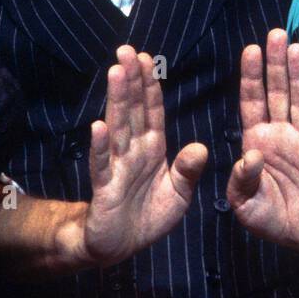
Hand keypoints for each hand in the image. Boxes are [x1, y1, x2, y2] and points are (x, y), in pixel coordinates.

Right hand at [81, 46, 208, 266]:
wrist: (121, 247)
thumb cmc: (149, 216)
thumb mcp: (178, 194)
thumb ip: (187, 170)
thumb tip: (201, 147)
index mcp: (152, 148)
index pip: (151, 110)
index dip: (150, 85)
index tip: (147, 58)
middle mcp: (133, 151)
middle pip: (132, 110)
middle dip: (131, 80)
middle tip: (126, 50)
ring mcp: (117, 167)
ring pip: (117, 128)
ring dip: (117, 101)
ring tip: (115, 73)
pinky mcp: (105, 188)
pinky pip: (103, 165)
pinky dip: (100, 146)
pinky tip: (98, 126)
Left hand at [227, 28, 298, 251]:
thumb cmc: (270, 218)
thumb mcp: (245, 205)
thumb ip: (242, 182)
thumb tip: (251, 156)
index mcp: (257, 141)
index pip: (252, 101)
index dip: (252, 76)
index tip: (251, 49)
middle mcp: (281, 135)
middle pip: (277, 93)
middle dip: (276, 64)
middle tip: (276, 34)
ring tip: (297, 49)